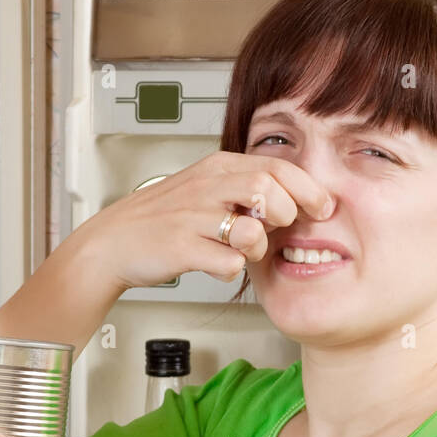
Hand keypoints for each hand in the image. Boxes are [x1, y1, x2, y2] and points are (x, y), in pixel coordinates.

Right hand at [87, 149, 332, 289]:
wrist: (113, 242)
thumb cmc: (162, 219)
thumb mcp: (205, 189)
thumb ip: (243, 188)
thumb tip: (290, 199)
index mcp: (217, 168)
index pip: (277, 166)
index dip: (308, 189)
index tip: (323, 207)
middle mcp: (207, 187)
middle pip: (269, 190)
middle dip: (285, 215)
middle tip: (277, 230)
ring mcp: (193, 217)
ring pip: (251, 228)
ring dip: (258, 245)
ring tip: (244, 249)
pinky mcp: (181, 248)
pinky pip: (227, 263)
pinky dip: (230, 270)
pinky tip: (218, 265)